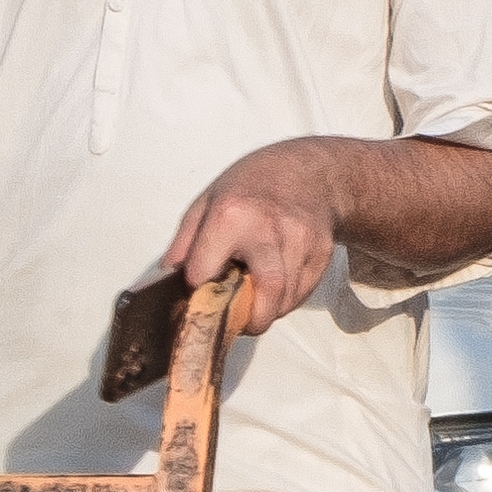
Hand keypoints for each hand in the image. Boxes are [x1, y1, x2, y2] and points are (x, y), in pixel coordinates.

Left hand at [162, 142, 363, 338]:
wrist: (309, 170)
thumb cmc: (250, 185)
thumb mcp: (206, 202)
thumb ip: (184, 243)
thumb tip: (168, 282)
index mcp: (230, 216)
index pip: (205, 273)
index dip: (197, 286)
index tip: (198, 286)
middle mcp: (270, 231)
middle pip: (267, 291)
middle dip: (252, 320)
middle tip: (239, 322)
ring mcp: (302, 243)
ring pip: (286, 299)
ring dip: (266, 310)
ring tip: (254, 298)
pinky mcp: (323, 254)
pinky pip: (302, 293)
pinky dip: (285, 300)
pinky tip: (276, 284)